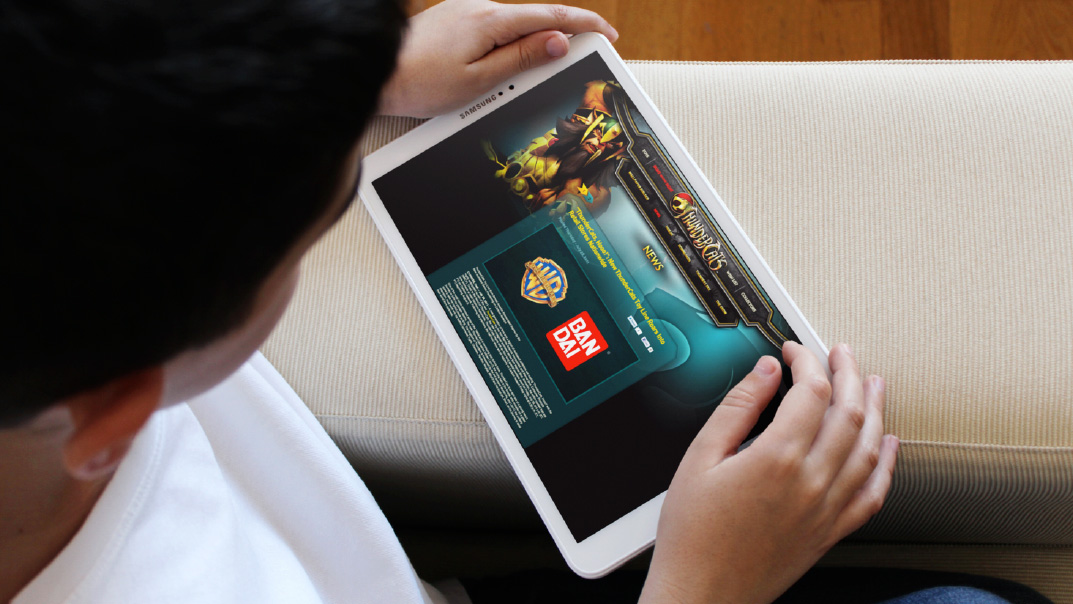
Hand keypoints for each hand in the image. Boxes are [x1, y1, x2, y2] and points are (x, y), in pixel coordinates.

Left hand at [378, 0, 617, 116]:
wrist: (375, 72)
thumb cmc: (420, 82)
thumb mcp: (479, 80)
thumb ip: (521, 60)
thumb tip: (557, 43)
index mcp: (490, 20)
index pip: (552, 16)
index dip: (585, 24)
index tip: (607, 34)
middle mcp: (478, 6)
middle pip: (535, 19)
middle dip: (561, 38)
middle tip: (581, 60)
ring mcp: (465, 10)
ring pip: (514, 26)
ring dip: (532, 44)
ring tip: (537, 74)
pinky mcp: (455, 19)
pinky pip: (494, 28)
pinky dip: (510, 44)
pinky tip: (507, 66)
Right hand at [640, 343, 898, 603]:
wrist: (704, 594)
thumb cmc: (692, 535)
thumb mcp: (698, 459)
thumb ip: (736, 408)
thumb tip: (764, 372)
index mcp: (776, 458)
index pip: (811, 392)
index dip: (807, 362)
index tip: (794, 351)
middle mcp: (810, 482)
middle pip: (848, 412)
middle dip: (848, 374)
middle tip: (841, 354)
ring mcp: (826, 509)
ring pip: (868, 447)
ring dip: (875, 409)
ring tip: (873, 383)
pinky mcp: (830, 532)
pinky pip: (873, 493)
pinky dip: (886, 464)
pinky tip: (888, 445)